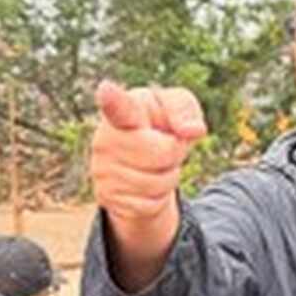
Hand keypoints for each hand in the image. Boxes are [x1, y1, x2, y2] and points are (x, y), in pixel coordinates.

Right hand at [91, 80, 207, 222]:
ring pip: (157, 183)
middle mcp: (105, 139)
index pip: (120, 107)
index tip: (106, 90)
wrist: (141, 162)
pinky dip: (157, 198)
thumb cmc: (160, 125)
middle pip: (162, 153)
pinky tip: (145, 186)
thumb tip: (193, 130)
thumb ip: (185, 109)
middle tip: (164, 145)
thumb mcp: (176, 108)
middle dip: (174, 152)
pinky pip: (149, 205)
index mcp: (125, 110)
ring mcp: (102, 169)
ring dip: (167, 177)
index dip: (113, 100)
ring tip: (155, 165)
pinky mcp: (106, 196)